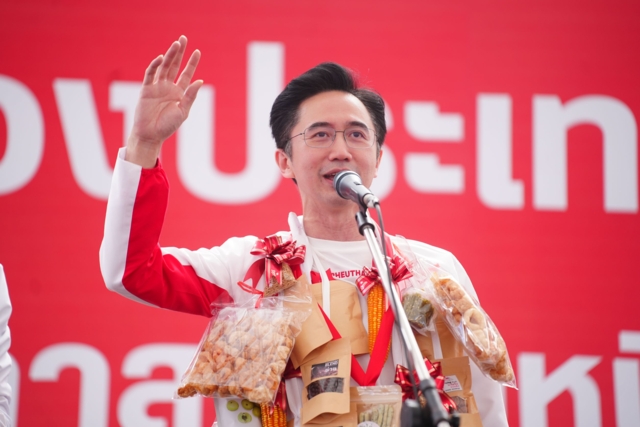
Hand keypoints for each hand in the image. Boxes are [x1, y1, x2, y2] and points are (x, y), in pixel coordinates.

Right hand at [126, 35, 202, 167]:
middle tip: (183, 39)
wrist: (151, 135)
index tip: (197, 51)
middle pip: (175, 66)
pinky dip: (155, 66)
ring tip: (176, 44)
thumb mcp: (183, 111)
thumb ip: (190, 96)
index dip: (192, 63)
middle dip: (179, 53)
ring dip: (169, 55)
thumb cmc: (168, 126)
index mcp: (179, 93)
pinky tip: (161, 58)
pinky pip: (150, 75)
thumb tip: (200, 81)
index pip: (186, 74)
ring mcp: (157, 87)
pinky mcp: (146, 89)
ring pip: (164, 67)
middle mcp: (168, 87)